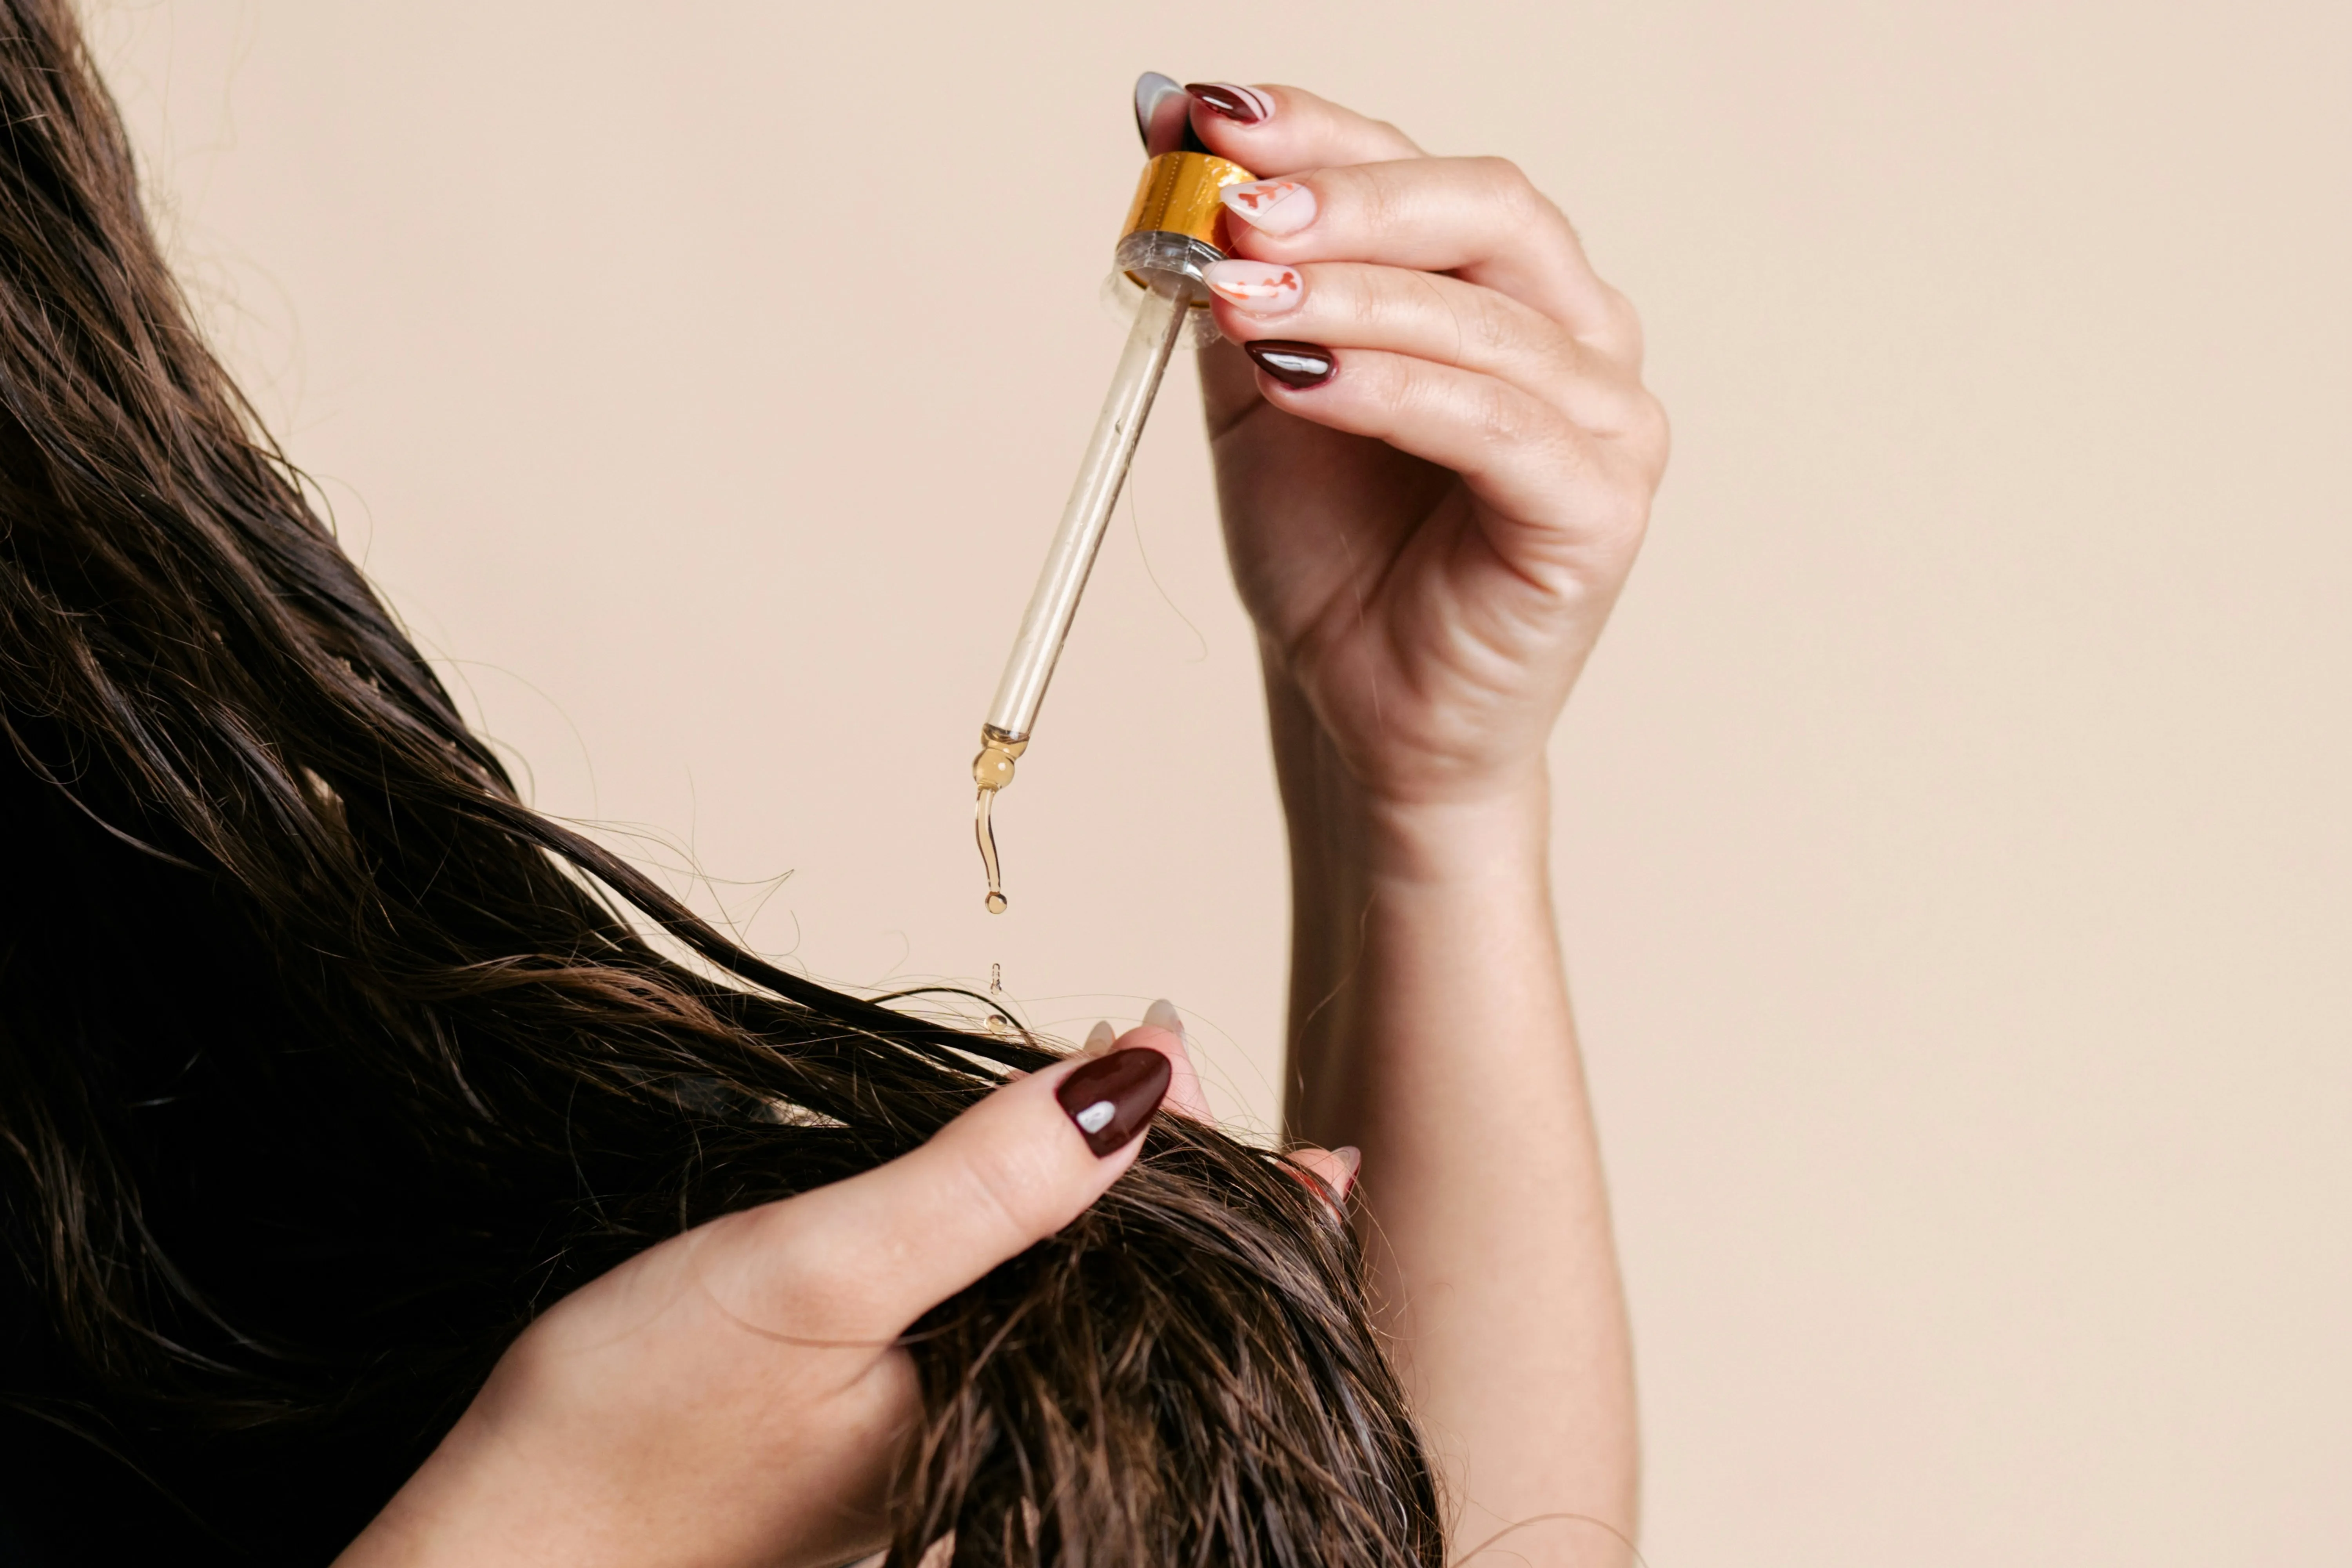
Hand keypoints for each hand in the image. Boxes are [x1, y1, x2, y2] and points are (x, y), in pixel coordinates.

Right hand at [335, 1010, 1358, 1567]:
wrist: (489, 1564)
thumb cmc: (625, 1440)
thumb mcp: (816, 1275)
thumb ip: (987, 1182)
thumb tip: (1145, 1073)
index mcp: (1028, 1424)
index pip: (1183, 1284)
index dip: (1225, 1172)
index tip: (1236, 1071)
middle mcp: (1018, 1452)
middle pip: (1152, 1305)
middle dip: (1192, 1196)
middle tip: (1219, 1083)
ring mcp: (960, 1455)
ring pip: (1084, 1313)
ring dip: (1120, 1216)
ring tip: (1170, 1122)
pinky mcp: (903, 1446)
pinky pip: (1017, 1335)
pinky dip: (1041, 1252)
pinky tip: (1052, 1204)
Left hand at [1184, 84, 1668, 807]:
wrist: (1359, 709)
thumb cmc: (1332, 554)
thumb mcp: (1258, 388)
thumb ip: (1232, 266)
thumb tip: (1166, 114)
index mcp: (1512, 289)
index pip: (1426, 171)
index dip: (1319, 131)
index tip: (1205, 115)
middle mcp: (1581, 336)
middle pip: (1487, 211)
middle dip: (1351, 199)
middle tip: (1235, 211)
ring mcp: (1607, 423)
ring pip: (1487, 316)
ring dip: (1352, 294)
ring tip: (1236, 297)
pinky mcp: (1598, 510)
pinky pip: (1497, 425)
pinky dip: (1391, 388)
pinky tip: (1295, 376)